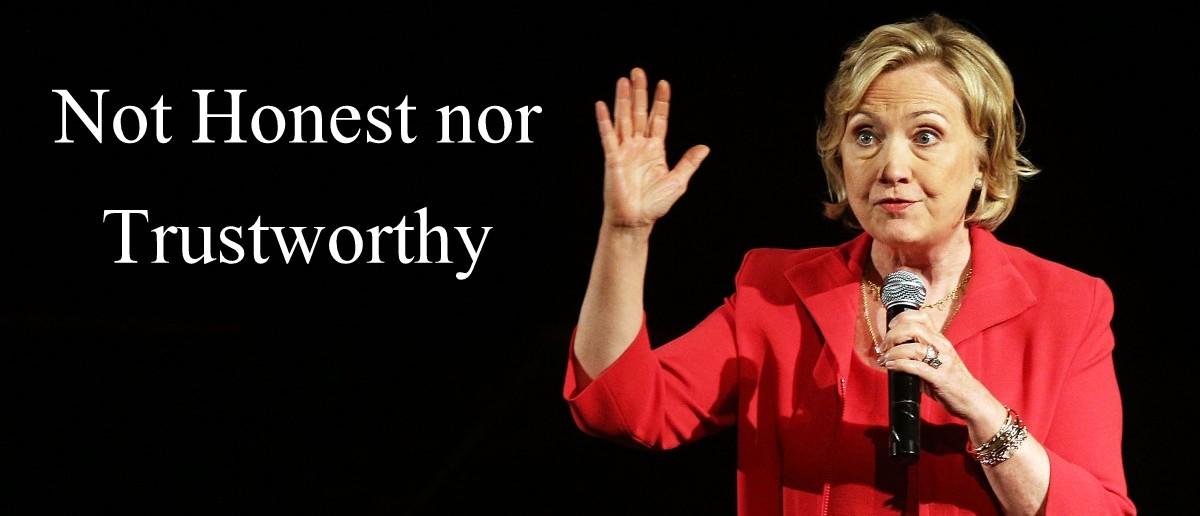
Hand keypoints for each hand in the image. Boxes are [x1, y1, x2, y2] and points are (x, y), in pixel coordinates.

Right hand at [595, 67, 709, 231]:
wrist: (636, 220)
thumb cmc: (655, 204)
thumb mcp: (678, 181)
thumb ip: (689, 162)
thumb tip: (704, 148)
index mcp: (655, 150)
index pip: (658, 119)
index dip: (660, 102)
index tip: (663, 84)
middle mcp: (639, 146)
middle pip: (639, 113)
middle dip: (639, 92)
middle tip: (638, 71)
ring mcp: (625, 151)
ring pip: (624, 119)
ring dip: (623, 100)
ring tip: (624, 80)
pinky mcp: (613, 158)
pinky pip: (608, 136)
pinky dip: (605, 120)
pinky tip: (602, 105)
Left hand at [875, 310, 1000, 422]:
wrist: (972, 399)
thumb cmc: (951, 381)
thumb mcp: (937, 360)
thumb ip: (920, 353)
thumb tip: (893, 351)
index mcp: (940, 340)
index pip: (921, 316)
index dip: (902, 318)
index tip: (890, 327)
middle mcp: (942, 346)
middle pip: (913, 327)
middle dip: (893, 335)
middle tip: (884, 347)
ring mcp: (942, 361)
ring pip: (913, 347)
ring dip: (893, 352)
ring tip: (885, 359)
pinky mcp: (940, 377)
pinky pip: (916, 366)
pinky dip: (899, 364)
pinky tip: (891, 366)